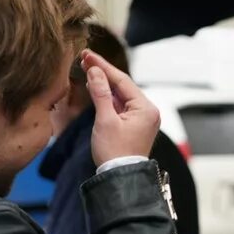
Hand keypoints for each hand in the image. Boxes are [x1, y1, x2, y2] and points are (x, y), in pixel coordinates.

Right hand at [82, 50, 159, 166]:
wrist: (119, 178)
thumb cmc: (114, 153)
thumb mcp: (105, 120)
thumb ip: (100, 93)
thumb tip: (95, 71)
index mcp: (146, 109)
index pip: (123, 80)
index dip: (104, 67)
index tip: (89, 55)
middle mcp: (148, 111)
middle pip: (123, 86)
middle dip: (103, 73)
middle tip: (86, 58)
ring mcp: (142, 118)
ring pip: (121, 95)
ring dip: (104, 84)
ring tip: (87, 69)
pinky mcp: (134, 125)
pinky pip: (121, 105)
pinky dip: (108, 97)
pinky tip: (95, 87)